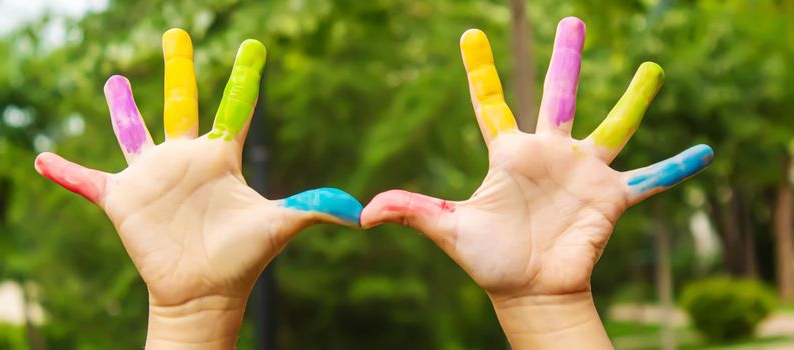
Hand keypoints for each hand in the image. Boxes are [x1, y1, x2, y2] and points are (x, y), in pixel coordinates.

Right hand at [35, 29, 360, 347]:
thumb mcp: (278, 226)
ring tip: (114, 78)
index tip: (254, 47)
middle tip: (176, 33)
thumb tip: (358, 212)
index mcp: (222, 157)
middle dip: (179, 68)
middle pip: (182, 102)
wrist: (205, 291)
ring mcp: (153, 176)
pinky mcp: (123, 199)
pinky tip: (41, 160)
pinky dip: (65, 172)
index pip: (235, 108)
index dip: (245, 78)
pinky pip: (87, 181)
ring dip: (122, 106)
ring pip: (133, 130)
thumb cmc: (242, 257)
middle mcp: (186, 158)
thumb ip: (313, 208)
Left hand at [361, 17, 711, 347]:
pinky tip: (705, 151)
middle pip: (558, 95)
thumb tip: (363, 214)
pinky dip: (675, 167)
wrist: (528, 290)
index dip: (478, 69)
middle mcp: (548, 153)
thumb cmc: (489, 260)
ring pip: (612, 125)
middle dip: (566, 58)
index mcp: (508, 154)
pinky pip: (649, 179)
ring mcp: (582, 172)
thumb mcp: (447, 230)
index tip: (469, 34)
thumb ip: (410, 212)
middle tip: (573, 20)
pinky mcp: (610, 198)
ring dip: (633, 98)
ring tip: (652, 67)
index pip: (489, 101)